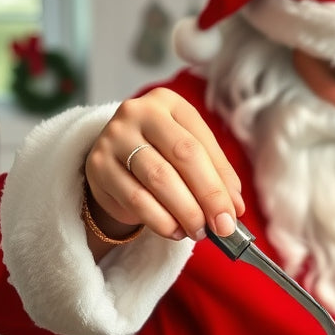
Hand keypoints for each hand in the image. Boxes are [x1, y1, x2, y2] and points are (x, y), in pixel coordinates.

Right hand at [84, 88, 244, 245]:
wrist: (114, 164)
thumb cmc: (161, 156)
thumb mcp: (191, 156)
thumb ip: (215, 175)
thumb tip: (235, 207)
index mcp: (168, 103)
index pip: (201, 143)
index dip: (221, 181)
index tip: (235, 212)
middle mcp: (138, 113)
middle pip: (182, 156)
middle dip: (208, 197)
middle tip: (223, 227)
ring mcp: (114, 137)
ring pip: (159, 179)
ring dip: (185, 212)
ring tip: (199, 231)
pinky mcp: (99, 166)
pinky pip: (136, 199)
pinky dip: (161, 220)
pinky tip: (175, 231)